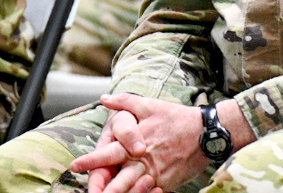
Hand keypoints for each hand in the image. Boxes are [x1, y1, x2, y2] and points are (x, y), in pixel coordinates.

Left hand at [84, 94, 212, 192]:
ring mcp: (156, 175)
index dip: (91, 161)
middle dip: (103, 189)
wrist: (207, 133)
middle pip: (120, 180)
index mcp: (136, 143)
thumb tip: (104, 99)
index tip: (75, 166)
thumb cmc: (175, 118)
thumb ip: (124, 102)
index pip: (109, 154)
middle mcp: (144, 161)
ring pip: (134, 191)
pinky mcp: (167, 184)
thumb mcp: (149, 105)